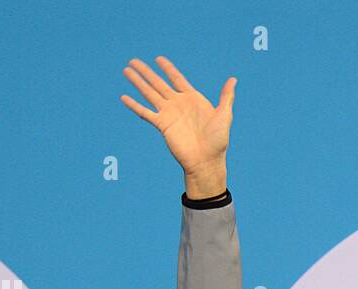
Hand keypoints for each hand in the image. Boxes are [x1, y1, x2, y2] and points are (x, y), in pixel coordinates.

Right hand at [120, 56, 234, 193]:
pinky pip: (145, 113)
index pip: (176, 78)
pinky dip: (134, 105)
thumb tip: (233, 79)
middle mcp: (178, 104)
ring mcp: (168, 114)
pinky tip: (124, 97)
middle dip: (146, 72)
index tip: (158, 58)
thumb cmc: (218, 140)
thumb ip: (226, 97)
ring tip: (126, 71)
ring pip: (149, 94)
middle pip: (158, 83)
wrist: (206, 161)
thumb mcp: (224, 115)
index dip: (167, 68)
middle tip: (133, 61)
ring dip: (137, 82)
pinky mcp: (162, 125)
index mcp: (192, 99)